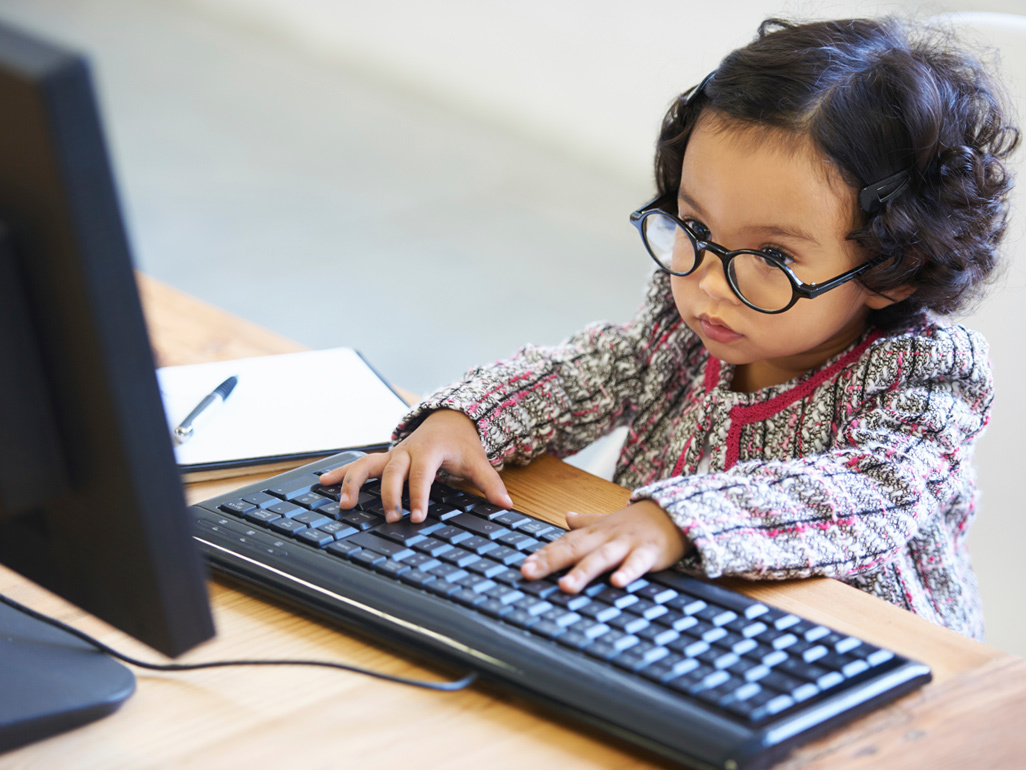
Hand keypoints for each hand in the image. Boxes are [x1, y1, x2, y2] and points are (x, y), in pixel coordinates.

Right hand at [319, 409, 511, 523]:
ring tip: (344, 504)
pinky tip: (324, 484)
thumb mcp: (478, 461)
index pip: (422, 474)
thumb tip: (506, 504)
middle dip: (389, 495)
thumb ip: (490, 483)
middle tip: (391, 518)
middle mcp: (407, 450)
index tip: (418, 517)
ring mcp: (393, 453)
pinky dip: (342, 473)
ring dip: (354, 483)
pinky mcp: (384, 459)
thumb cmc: (461, 444)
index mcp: (430, 450)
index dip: (419, 495)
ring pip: (368, 464)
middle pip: (393, 471)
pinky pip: (359, 464)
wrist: (450, 419)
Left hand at [521, 500, 690, 592]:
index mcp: (594, 532)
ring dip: (583, 572)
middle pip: (575, 549)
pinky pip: (638, 563)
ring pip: (602, 558)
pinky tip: (617, 584)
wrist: (674, 511)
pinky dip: (628, 572)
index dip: (543, 555)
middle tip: (529, 573)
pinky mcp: (649, 552)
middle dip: (551, 562)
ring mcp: (627, 544)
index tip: (524, 568)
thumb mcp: (609, 521)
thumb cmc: (638, 522)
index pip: (563, 544)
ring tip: (566, 586)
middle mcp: (606, 537)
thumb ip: (587, 522)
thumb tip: (567, 517)